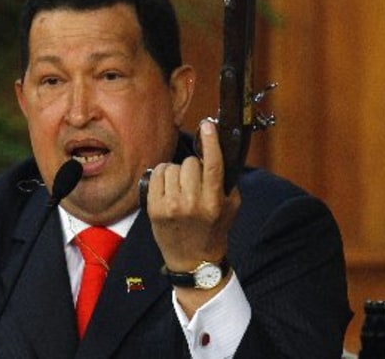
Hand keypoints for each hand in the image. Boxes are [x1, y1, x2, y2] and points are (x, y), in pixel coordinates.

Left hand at [147, 120, 240, 274]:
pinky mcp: (154, 208)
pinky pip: (157, 175)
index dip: (210, 142)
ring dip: (176, 173)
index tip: (207, 125)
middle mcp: (191, 204)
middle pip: (189, 163)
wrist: (193, 261)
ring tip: (181, 188)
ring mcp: (170, 206)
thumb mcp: (230, 206)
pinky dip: (162, 177)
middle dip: (193, 168)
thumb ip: (226, 180)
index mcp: (213, 202)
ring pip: (171, 167)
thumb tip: (217, 150)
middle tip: (195, 183)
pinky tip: (168, 189)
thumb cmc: (213, 230)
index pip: (212, 165)